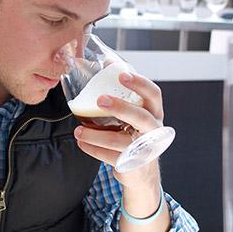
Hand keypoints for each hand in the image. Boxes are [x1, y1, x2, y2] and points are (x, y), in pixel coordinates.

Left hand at [74, 71, 163, 189]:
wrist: (141, 170)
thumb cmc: (134, 132)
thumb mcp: (132, 112)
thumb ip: (122, 90)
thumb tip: (105, 61)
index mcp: (154, 112)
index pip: (153, 94)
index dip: (140, 83)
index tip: (121, 75)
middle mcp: (153, 130)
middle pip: (141, 117)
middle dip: (120, 107)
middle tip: (100, 100)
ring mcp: (144, 149)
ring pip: (119, 140)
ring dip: (95, 135)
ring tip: (78, 131)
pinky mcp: (132, 165)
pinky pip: (109, 157)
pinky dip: (92, 149)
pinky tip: (82, 143)